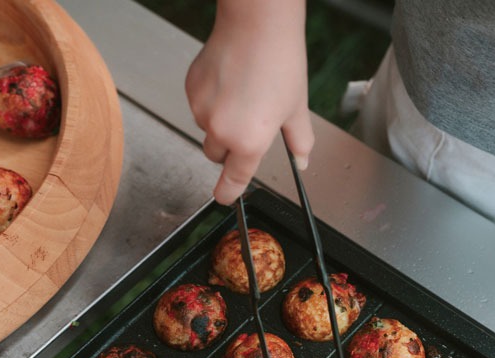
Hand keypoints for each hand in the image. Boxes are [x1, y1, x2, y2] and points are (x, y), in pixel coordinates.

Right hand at [186, 0, 313, 204]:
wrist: (257, 23)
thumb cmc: (279, 60)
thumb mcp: (296, 107)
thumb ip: (299, 141)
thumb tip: (302, 161)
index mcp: (249, 141)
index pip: (232, 181)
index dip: (228, 193)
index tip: (225, 197)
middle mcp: (221, 130)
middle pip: (217, 155)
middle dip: (229, 147)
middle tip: (248, 123)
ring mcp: (202, 110)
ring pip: (206, 129)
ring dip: (219, 122)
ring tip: (242, 94)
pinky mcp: (191, 90)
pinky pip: (199, 106)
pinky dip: (211, 100)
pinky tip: (229, 81)